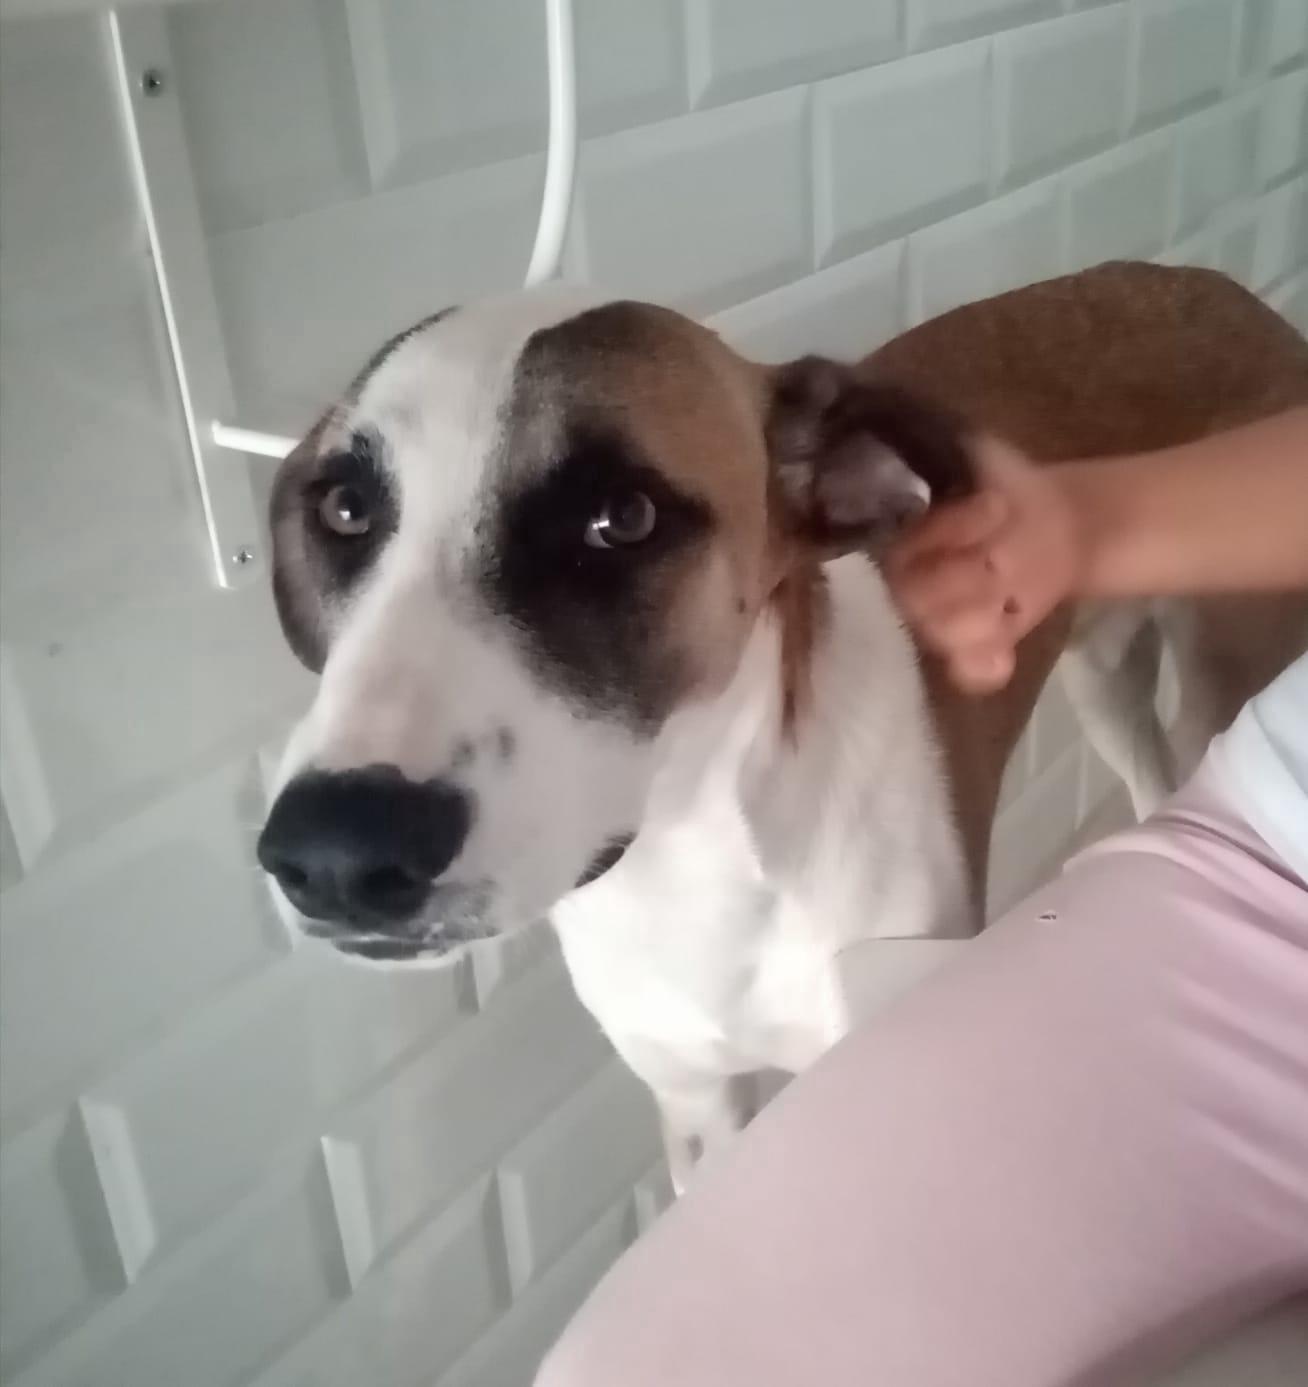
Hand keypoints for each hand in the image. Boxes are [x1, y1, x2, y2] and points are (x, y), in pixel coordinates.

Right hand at [884, 437, 1085, 692]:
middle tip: (1000, 561)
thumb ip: (952, 456)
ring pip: (939, 635)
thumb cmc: (1004, 484)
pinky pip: (964, 671)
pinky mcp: (970, 647)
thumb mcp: (980, 457)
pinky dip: (984, 667)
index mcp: (902, 535)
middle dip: (963, 580)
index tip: (995, 508)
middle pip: (912, 600)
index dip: (947, 532)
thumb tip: (935, 450)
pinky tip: (1004, 658)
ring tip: (1008, 598)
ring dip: (979, 621)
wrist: (1053, 521)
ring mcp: (937, 619)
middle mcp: (907, 582)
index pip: (900, 547)